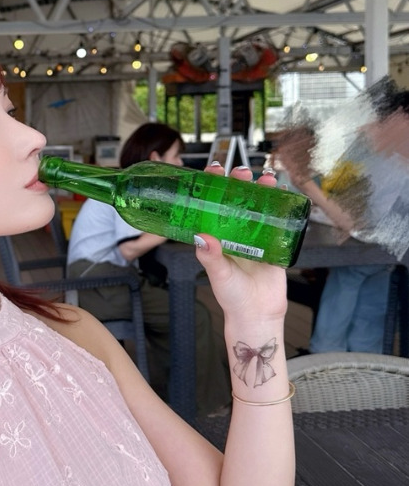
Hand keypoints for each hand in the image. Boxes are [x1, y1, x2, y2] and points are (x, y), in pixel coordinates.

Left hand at [193, 164, 287, 322]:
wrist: (258, 314)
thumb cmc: (232, 296)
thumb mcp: (218, 274)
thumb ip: (211, 258)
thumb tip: (202, 238)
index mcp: (217, 236)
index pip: (212, 204)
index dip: (212, 186)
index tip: (213, 171)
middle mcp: (235, 232)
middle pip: (237, 200)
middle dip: (240, 183)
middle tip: (242, 173)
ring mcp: (256, 236)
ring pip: (259, 206)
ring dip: (263, 190)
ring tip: (266, 179)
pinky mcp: (274, 243)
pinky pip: (278, 221)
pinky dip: (282, 206)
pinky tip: (284, 193)